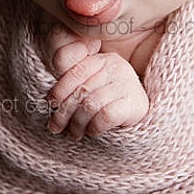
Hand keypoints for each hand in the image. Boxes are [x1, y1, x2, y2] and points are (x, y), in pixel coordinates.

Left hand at [43, 22, 149, 139]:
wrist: (143, 117)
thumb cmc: (110, 102)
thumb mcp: (93, 87)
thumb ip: (75, 86)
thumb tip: (51, 100)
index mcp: (102, 59)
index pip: (76, 72)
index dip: (60, 89)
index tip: (51, 104)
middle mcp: (116, 67)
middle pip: (81, 90)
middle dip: (64, 112)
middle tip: (56, 127)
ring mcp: (127, 84)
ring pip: (90, 105)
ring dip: (77, 123)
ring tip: (74, 134)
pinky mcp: (135, 104)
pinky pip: (105, 116)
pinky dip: (94, 127)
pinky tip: (92, 132)